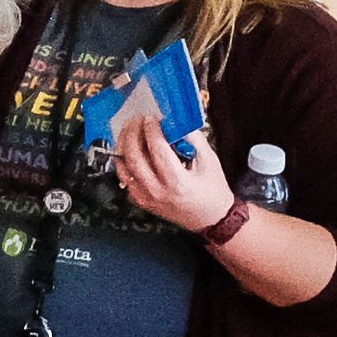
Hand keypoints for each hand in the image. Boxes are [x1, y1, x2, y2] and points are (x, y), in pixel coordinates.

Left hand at [110, 84, 236, 238]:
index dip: (151, 130)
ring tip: (131, 131)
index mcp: (178, 182)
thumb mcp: (209, 160)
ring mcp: (146, 198)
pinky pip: (125, 178)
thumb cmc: (212, 189)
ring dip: (124, 145)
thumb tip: (175, 120)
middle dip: (133, 133)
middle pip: (134, 157)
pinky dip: (124, 161)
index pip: (157, 150)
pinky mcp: (141, 201)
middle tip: (137, 120)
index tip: (151, 118)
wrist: (211, 218)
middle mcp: (158, 191)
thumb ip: (192, 138)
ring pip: (124, 167)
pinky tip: (130, 149)